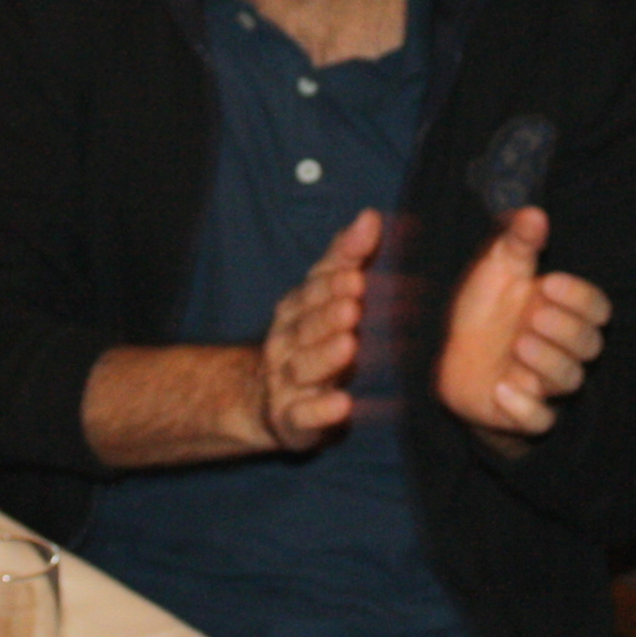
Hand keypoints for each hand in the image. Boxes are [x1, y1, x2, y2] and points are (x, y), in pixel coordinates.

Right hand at [257, 208, 380, 450]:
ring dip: (326, 356)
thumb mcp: (320, 294)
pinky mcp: (293, 419)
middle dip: (329, 314)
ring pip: (305, 366)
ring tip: (349, 346)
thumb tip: (370, 216)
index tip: (356, 273)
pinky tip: (343, 405)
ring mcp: (288, 381)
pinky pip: (304, 416)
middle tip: (354, 305)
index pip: (313, 288)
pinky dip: (321, 411)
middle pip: (308, 325)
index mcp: (298, 308)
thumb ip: (345, 257)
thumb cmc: (307, 337)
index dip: (333, 281)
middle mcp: (288, 341)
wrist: (265, 398)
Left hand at [435, 206, 608, 441]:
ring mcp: (543, 383)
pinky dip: (524, 408)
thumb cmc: (486, 309)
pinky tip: (501, 387)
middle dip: (566, 330)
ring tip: (520, 343)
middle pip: (589, 346)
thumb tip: (535, 213)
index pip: (596, 309)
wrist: (451, 355)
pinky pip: (539, 421)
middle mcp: (561, 350)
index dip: (580, 298)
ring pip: (569, 381)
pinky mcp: (521, 413)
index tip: (549, 282)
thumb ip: (518, 243)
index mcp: (564, 313)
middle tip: (533, 314)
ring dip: (549, 362)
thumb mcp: (497, 270)